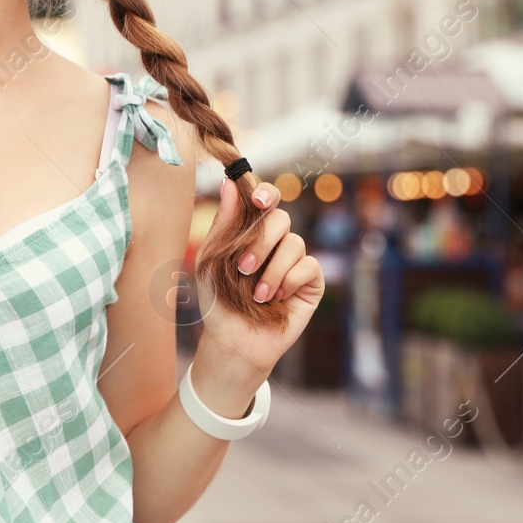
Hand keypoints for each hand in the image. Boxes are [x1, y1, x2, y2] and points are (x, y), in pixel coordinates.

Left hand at [197, 179, 324, 381]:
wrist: (233, 340)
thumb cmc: (218, 300)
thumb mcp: (211, 259)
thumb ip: (224, 222)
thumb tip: (229, 182)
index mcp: (252, 232)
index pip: (266, 200)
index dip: (266, 193)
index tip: (257, 200)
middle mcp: (276, 242)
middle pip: (281, 218)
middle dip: (261, 242)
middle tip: (243, 268)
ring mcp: (295, 261)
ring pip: (294, 243)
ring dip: (272, 269)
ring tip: (257, 295)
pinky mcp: (311, 282)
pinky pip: (308, 266)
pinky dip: (290, 281)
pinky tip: (277, 298)